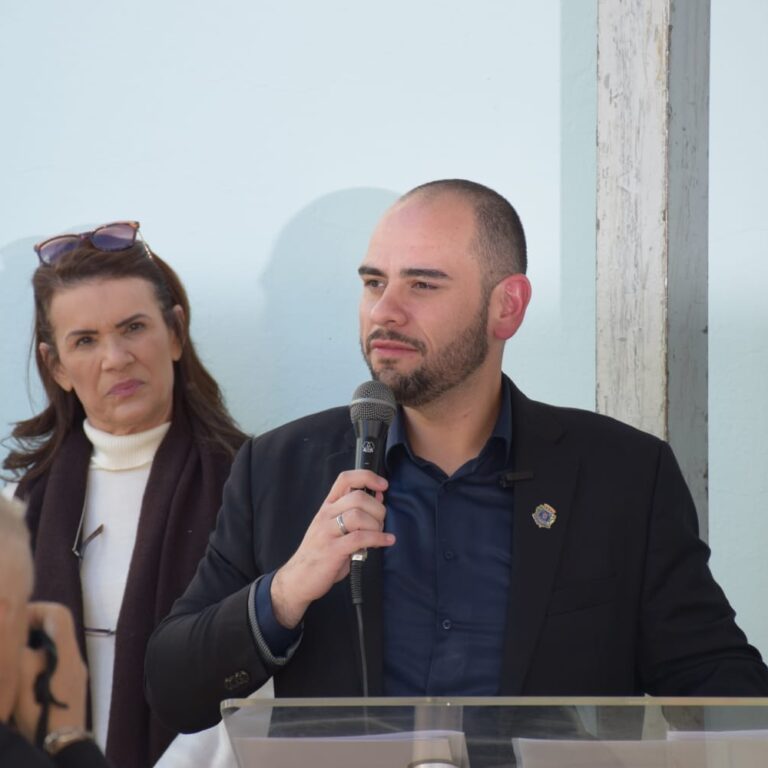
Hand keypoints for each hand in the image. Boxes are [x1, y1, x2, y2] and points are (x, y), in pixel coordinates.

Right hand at [13, 602, 87, 741]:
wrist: (62, 743)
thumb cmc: (41, 711)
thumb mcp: (20, 678)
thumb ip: (19, 651)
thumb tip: (15, 638)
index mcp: (65, 651)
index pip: (58, 613)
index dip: (37, 610)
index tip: (17, 621)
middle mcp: (75, 657)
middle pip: (58, 628)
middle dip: (32, 629)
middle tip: (11, 640)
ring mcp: (76, 671)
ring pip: (55, 646)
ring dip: (34, 648)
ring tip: (13, 662)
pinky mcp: (73, 685)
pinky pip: (56, 662)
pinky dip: (39, 662)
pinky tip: (23, 679)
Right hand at [271, 469, 394, 628]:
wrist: (298, 578)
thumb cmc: (321, 553)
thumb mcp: (336, 528)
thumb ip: (356, 513)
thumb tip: (379, 497)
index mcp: (327, 507)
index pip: (345, 479)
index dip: (367, 477)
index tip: (383, 484)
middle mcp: (326, 515)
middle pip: (357, 497)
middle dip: (377, 508)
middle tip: (381, 522)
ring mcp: (327, 532)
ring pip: (358, 515)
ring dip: (376, 524)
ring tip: (379, 534)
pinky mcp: (332, 550)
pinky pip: (359, 538)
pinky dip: (378, 538)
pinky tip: (386, 541)